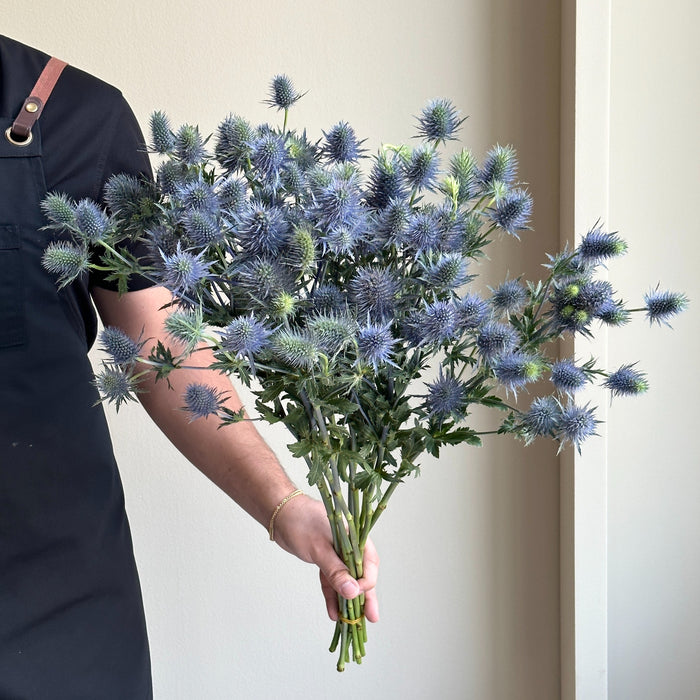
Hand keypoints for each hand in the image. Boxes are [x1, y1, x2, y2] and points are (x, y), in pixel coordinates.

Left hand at [272, 494, 379, 622]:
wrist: (280, 513)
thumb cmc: (301, 522)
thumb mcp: (319, 548)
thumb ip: (336, 571)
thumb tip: (353, 593)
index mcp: (354, 537)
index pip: (368, 564)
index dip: (365, 583)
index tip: (356, 595)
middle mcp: (349, 546)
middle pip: (361, 575)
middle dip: (365, 598)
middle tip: (371, 618)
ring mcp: (337, 554)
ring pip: (346, 581)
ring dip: (347, 601)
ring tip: (351, 623)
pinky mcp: (324, 560)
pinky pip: (331, 581)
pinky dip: (332, 596)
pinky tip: (334, 613)